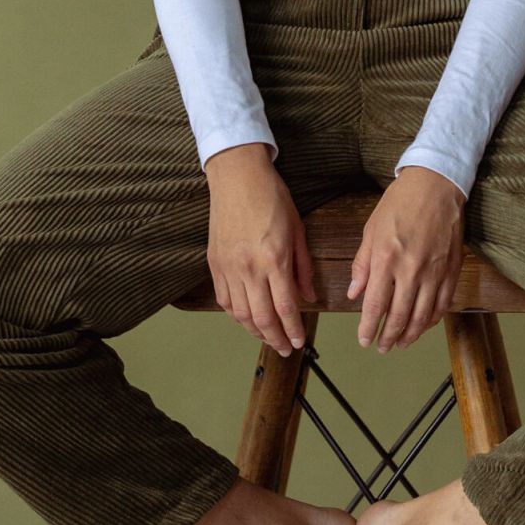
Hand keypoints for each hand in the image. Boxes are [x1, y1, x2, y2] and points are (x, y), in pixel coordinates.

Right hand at [204, 144, 318, 357]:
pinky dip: (235, 315)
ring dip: (255, 332)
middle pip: (262, 318)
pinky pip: (223, 299)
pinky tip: (246, 319)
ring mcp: (228, 266)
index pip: (285, 307)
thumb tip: (310, 296)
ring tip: (268, 338)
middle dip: (276, 339)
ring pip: (240, 314)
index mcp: (274, 258)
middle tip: (286, 349)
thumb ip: (303, 267)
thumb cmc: (271, 196)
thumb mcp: (297, 229)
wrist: (237, 176)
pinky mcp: (214, 263)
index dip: (293, 330)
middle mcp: (249, 267)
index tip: (299, 342)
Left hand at [347, 167, 466, 352]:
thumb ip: (362, 265)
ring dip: (411, 334)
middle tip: (382, 347)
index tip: (364, 340)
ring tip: (401, 343)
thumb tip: (354, 293)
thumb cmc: (400, 203)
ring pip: (423, 315)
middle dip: (389, 337)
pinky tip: (424, 325)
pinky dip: (433, 319)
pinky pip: (443, 303)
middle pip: (399, 316)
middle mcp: (411, 270)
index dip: (369, 328)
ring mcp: (434, 271)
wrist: (436, 185)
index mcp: (386, 259)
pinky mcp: (451, 269)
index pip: (376, 305)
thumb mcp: (371, 229)